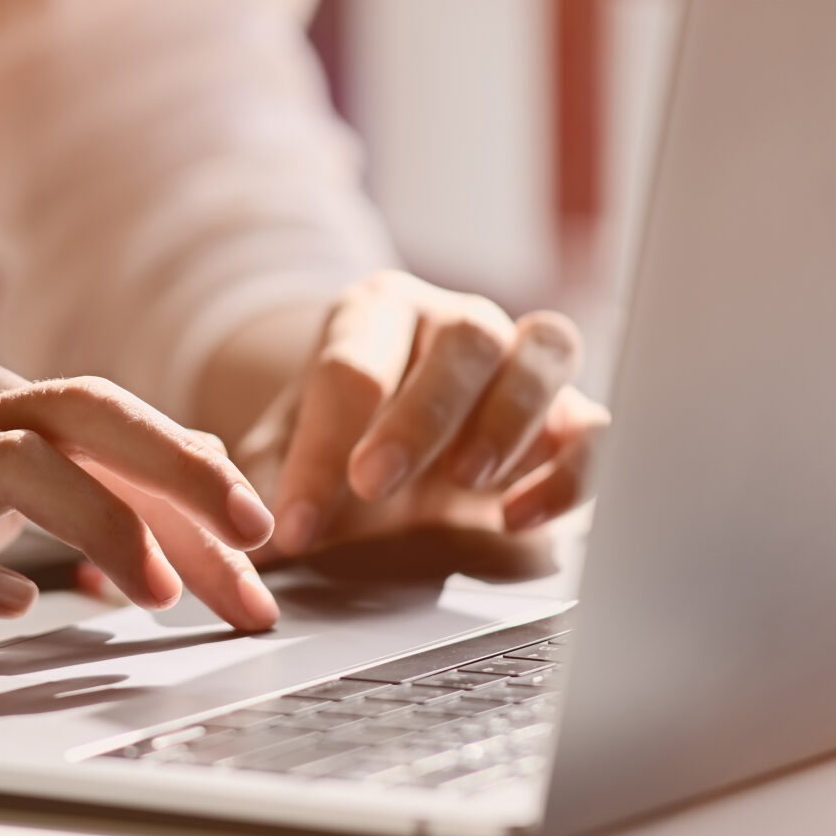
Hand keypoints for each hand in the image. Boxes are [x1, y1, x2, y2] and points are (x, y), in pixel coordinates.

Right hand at [0, 363, 278, 665]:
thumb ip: (76, 490)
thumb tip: (193, 513)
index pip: (124, 431)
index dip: (204, 492)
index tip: (266, 565)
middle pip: (88, 417)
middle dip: (180, 476)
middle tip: (250, 544)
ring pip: (14, 465)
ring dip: (97, 524)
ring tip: (156, 592)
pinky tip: (18, 604)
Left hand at [242, 272, 607, 561]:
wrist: (396, 445)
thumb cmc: (338, 443)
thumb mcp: (284, 456)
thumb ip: (255, 483)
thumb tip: (241, 525)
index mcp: (375, 310)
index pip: (352, 364)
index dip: (322, 447)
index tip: (298, 524)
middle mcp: (457, 319)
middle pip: (463, 336)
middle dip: (418, 416)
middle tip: (374, 484)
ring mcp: (521, 358)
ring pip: (545, 348)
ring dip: (509, 417)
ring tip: (466, 485)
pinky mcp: (571, 411)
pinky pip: (595, 424)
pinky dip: (569, 469)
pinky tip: (519, 518)